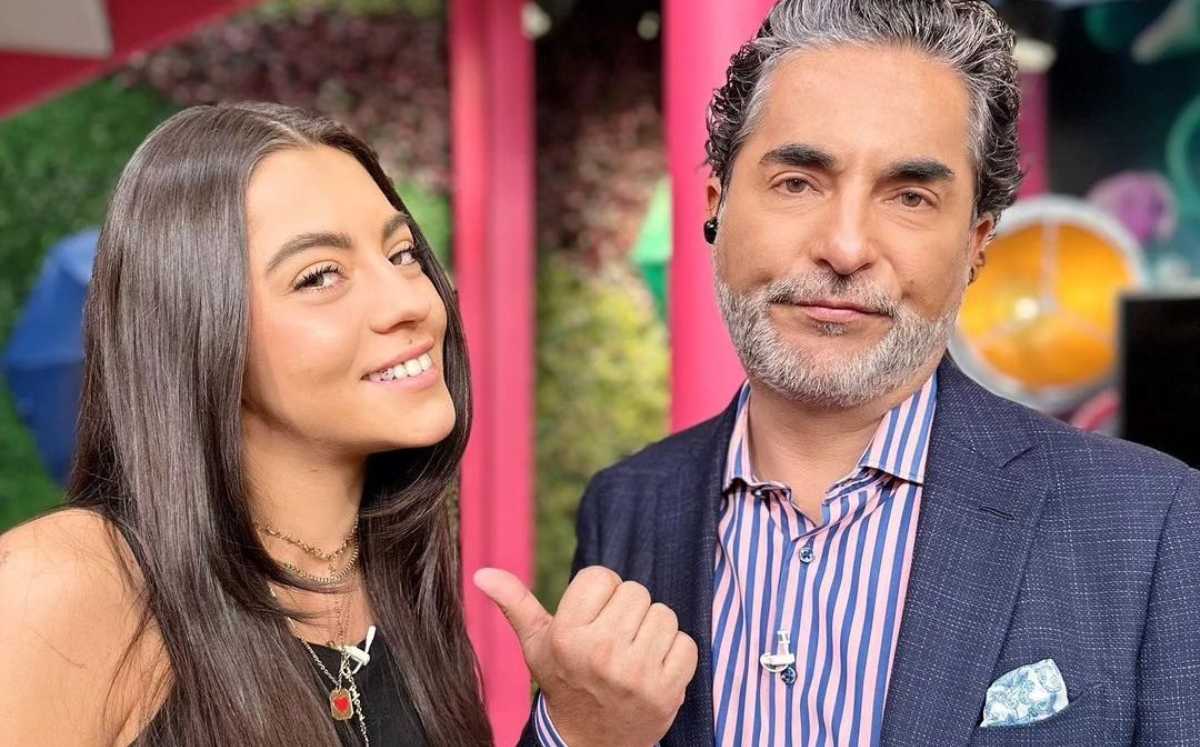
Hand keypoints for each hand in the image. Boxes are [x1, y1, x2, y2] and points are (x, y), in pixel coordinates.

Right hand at [474, 566, 697, 746]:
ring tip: (632, 655)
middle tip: (613, 641)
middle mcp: (601, 653)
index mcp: (567, 636)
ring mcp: (636, 674)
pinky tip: (653, 671)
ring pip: (663, 614)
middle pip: (636, 592)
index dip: (600, 594)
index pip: (602, 576)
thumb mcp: (536, 644)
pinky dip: (675, 654)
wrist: (590, 743)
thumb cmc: (564, 680)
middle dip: (627, 612)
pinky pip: (686, 643)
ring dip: (652, 631)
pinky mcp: (667, 691)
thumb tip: (482, 572)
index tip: (591, 619)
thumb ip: (514, 604)